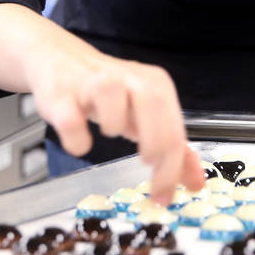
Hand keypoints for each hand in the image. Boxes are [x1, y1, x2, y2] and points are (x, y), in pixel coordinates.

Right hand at [23, 36, 204, 204]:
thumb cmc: (106, 93)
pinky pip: (71, 120)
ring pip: (111, 98)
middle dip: (155, 142)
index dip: (173, 167)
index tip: (165, 196)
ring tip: (110, 130)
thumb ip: (171, 147)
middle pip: (153, 103)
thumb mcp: (144, 115)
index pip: (173, 126)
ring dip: (114, 125)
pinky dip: (77, 139)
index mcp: (153, 84)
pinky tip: (80, 139)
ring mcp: (91, 83)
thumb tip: (195, 183)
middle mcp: (126, 78)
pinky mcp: (61, 94)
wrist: (59, 58)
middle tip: (148, 164)